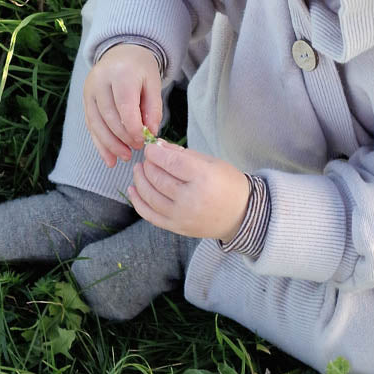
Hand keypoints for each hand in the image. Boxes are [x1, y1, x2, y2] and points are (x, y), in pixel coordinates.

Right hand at [82, 43, 162, 166]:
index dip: (133, 127)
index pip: (124, 105)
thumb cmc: (141, 69)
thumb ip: (153, 108)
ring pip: (96, 123)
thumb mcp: (153, 83)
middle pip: (108, 116)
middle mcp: (100, 80)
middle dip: (122, 138)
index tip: (143, 141)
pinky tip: (109, 158)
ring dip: (109, 144)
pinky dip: (99, 143)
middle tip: (136, 149)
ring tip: (124, 157)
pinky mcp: (85, 99)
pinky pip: (91, 124)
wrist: (122, 51)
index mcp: (121, 72)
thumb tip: (150, 133)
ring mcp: (89, 90)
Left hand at [129, 142, 250, 243]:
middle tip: (147, 158)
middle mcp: (191, 199)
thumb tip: (158, 146)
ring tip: (139, 170)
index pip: (170, 162)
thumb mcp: (211, 162)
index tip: (150, 148)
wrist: (240, 214)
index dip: (155, 153)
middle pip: (158, 178)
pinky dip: (137, 201)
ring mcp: (181, 216)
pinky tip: (133, 189)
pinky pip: (149, 215)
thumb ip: (183, 154)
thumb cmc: (227, 184)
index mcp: (203, 177)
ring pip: (150, 196)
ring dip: (139, 180)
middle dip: (147, 165)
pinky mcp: (176, 227)